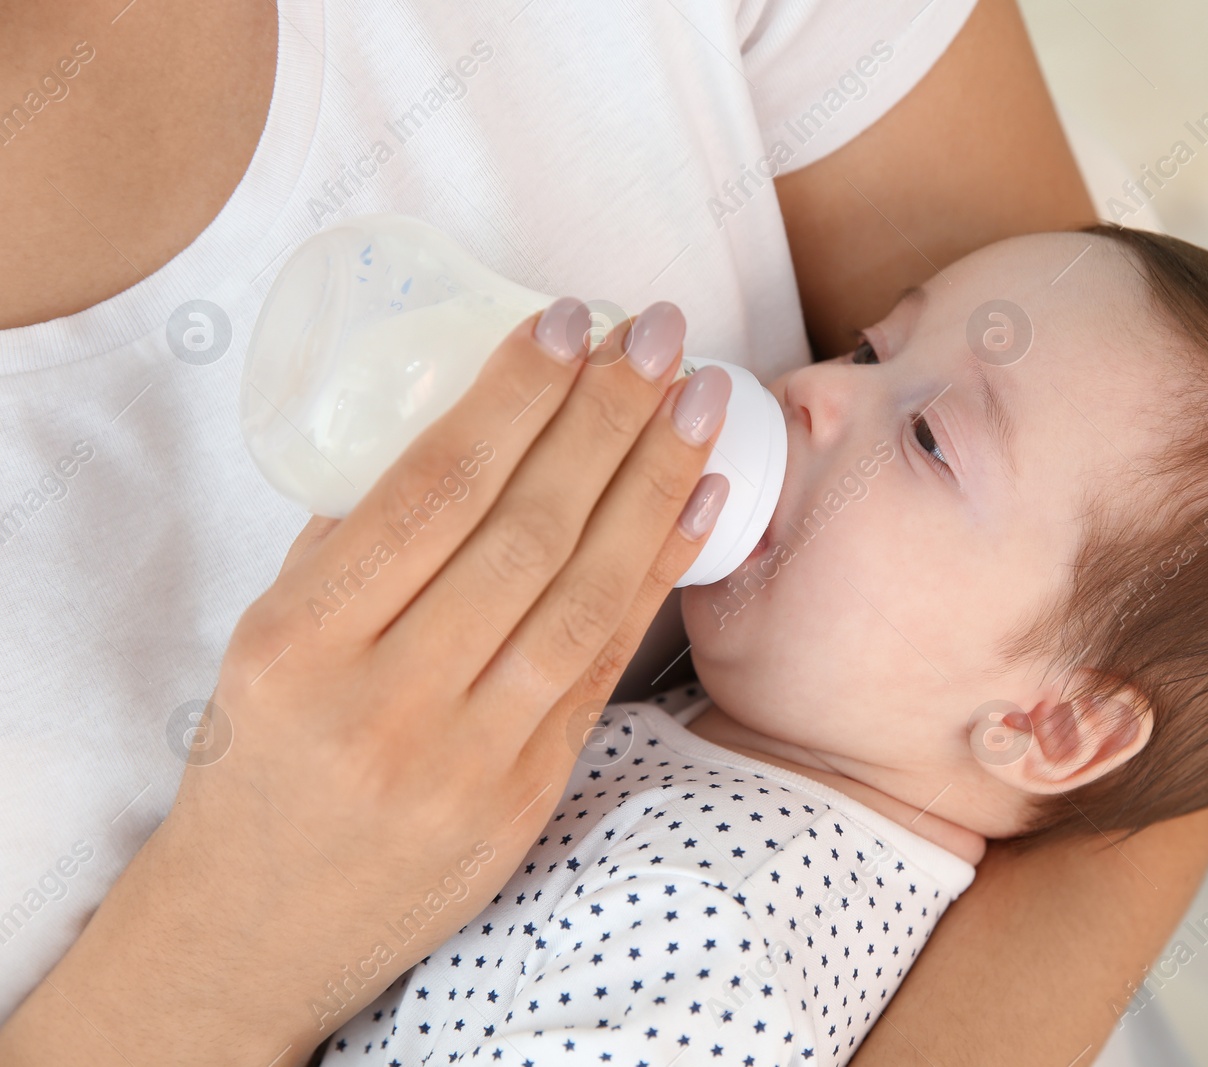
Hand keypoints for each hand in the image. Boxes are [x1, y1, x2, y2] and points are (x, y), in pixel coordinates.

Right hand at [0, 299, 732, 1066]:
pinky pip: (603, 665)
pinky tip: (698, 502)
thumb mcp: (269, 641)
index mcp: (300, 643)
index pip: (430, 492)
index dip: (514, 398)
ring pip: (580, 594)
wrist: (259, 925)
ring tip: (702, 401)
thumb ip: (354, 543)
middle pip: (524, 530)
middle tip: (662, 336)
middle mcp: (384, 700)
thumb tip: (464, 426)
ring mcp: (463, 757)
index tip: (570, 322)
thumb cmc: (260, 758)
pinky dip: (656, 573)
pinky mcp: (523, 797)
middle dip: (605, 418)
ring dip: (652, 485)